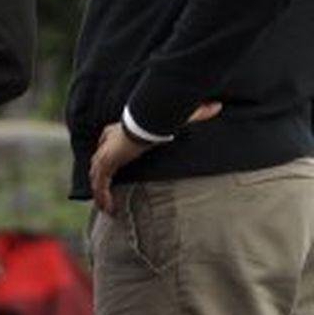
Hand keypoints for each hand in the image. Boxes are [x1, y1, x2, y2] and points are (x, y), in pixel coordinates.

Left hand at [91, 101, 221, 213]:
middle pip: (99, 164)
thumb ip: (196, 114)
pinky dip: (103, 195)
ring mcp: (104, 156)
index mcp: (117, 134)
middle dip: (101, 179)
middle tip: (106, 194)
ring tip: (107, 208)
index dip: (108, 158)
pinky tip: (107, 209)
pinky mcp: (105, 164)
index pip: (107, 146)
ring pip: (98, 177)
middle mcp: (107, 146)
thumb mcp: (175, 120)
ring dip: (101, 192)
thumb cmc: (154, 123)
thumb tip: (217, 106)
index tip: (112, 168)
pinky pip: (101, 183)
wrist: (142, 127)